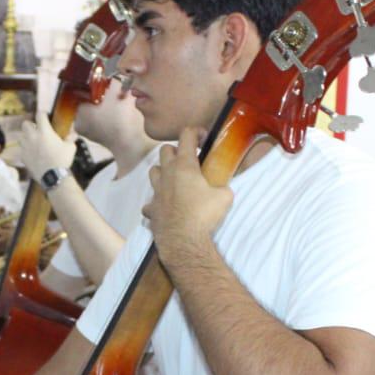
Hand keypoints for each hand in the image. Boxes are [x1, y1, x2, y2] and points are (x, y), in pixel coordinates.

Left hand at [17, 112, 76, 175]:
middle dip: (30, 125)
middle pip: (25, 124)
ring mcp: (26, 147)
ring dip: (26, 137)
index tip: (45, 115)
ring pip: (21, 136)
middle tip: (37, 129)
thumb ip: (70, 138)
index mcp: (44, 131)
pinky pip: (22, 149)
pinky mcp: (23, 157)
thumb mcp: (70, 148)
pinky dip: (26, 150)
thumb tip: (73, 134)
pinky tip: (32, 154)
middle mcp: (32, 137)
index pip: (40, 115)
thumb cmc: (63, 160)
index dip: (42, 113)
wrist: (53, 176)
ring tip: (33, 142)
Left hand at [144, 128, 232, 268]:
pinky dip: (157, 202)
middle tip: (189, 161)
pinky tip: (165, 208)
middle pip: (165, 150)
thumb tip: (222, 189)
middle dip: (176, 151)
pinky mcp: (151, 209)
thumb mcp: (224, 197)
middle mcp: (167, 174)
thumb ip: (222, 187)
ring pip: (153, 171)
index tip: (204, 139)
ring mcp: (156, 192)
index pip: (186, 135)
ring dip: (163, 172)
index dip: (196, 132)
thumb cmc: (204, 215)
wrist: (183, 241)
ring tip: (175, 180)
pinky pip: (150, 202)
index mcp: (184, 166)